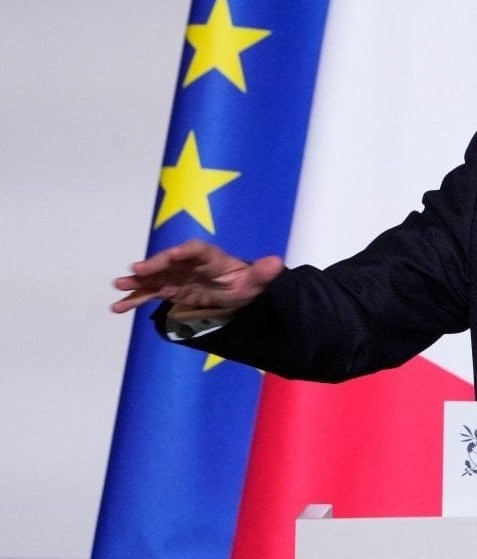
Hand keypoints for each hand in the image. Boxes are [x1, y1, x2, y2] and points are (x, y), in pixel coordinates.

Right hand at [112, 239, 283, 315]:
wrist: (236, 291)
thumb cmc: (245, 282)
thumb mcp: (256, 280)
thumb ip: (263, 272)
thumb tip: (277, 263)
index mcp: (209, 256)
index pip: (193, 250)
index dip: (180, 252)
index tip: (170, 256)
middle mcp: (188, 263)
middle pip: (168, 262)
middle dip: (152, 266)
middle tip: (135, 272)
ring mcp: (176, 276)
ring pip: (154, 277)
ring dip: (137, 282)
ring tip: (119, 287)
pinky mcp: (169, 289)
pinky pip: (149, 293)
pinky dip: (135, 299)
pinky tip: (118, 307)